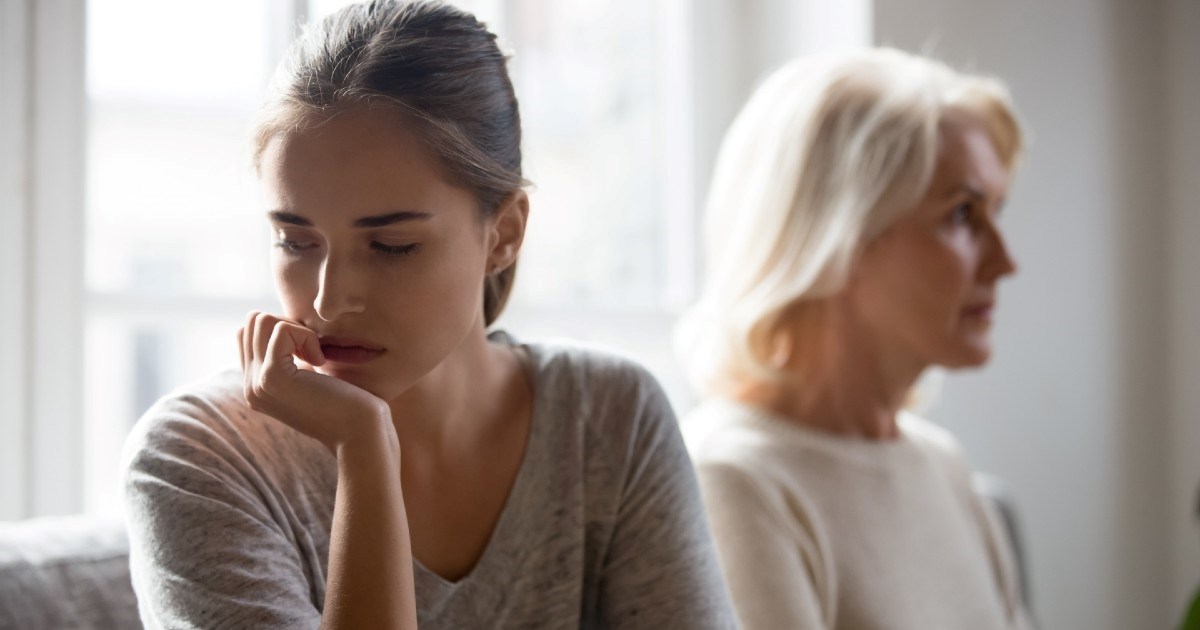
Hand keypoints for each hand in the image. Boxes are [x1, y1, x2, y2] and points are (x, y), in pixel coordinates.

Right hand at [238, 311, 392, 452]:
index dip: (282, 329)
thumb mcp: (309, 377)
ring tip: (315, 356)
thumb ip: (288, 358)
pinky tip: (320, 361)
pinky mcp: (272, 377)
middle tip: (313, 351)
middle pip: (252, 322)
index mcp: (256, 386)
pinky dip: (306, 336)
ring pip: (260, 320)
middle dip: (288, 324)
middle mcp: (249, 386)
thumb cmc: (346, 402)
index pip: (247, 333)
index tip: (308, 352)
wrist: (359, 432)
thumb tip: (278, 322)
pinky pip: (281, 329)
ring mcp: (256, 383)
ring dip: (296, 329)